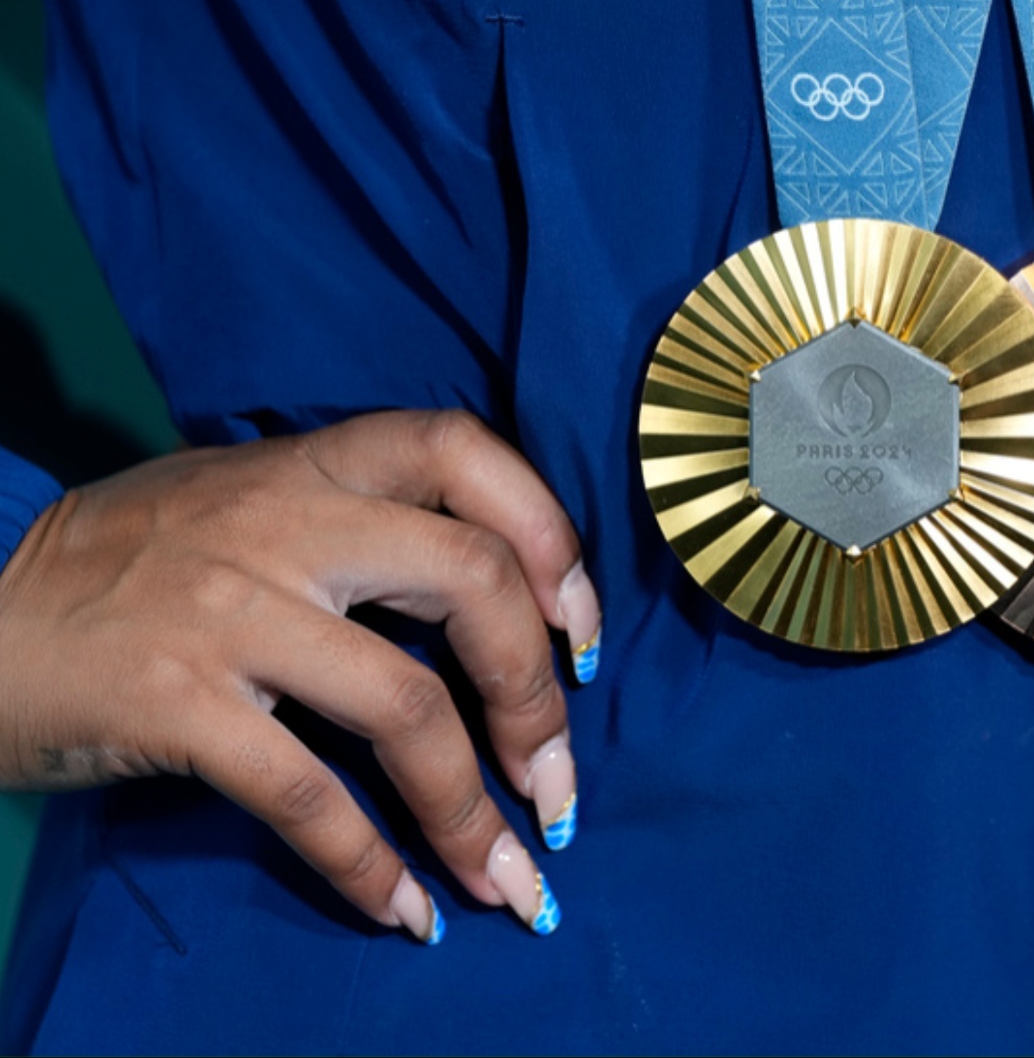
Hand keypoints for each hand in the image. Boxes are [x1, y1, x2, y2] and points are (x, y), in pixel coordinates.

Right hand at [0, 411, 601, 941]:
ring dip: (472, 812)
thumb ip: (354, 522)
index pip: (466, 452)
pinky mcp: (176, 702)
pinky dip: (369, 865)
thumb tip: (501, 606)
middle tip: (557, 784)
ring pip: (406, 707)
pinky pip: (307, 795)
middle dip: (537, 697)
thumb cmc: (122, 563)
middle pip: (471, 581)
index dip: (551, 539)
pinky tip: (402, 911)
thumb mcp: (243, 500)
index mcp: (311, 462)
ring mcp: (230, 611)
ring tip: (506, 879)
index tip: (580, 638)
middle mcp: (284, 521)